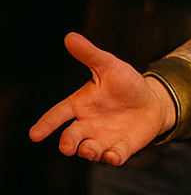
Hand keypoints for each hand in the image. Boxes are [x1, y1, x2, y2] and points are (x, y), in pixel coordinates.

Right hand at [29, 33, 176, 165]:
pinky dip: (113, 158)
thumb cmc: (125, 83)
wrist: (151, 101)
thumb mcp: (109, 66)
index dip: (46, 124)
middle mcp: (87, 125)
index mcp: (80, 105)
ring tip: (89, 149)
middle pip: (71, 137)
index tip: (34, 135)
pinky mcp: (121, 148)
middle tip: (67, 146)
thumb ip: (89, 55)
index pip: (58, 115)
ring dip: (88, 152)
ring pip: (90, 150)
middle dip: (68, 143)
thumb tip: (70, 36)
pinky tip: (113, 156)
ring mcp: (103, 139)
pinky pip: (114, 156)